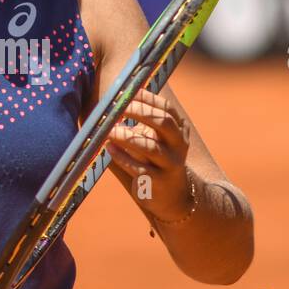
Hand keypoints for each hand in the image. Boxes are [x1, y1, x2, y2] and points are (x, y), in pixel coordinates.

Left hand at [103, 87, 193, 221]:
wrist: (173, 196)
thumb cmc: (156, 160)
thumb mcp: (156, 139)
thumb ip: (142, 122)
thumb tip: (113, 101)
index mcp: (180, 130)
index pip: (166, 108)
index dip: (148, 98)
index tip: (128, 91)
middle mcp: (179, 145)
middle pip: (163, 123)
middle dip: (139, 112)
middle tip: (118, 108)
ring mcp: (171, 164)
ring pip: (150, 147)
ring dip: (127, 137)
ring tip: (109, 131)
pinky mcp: (158, 182)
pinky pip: (138, 168)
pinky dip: (122, 157)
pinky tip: (109, 149)